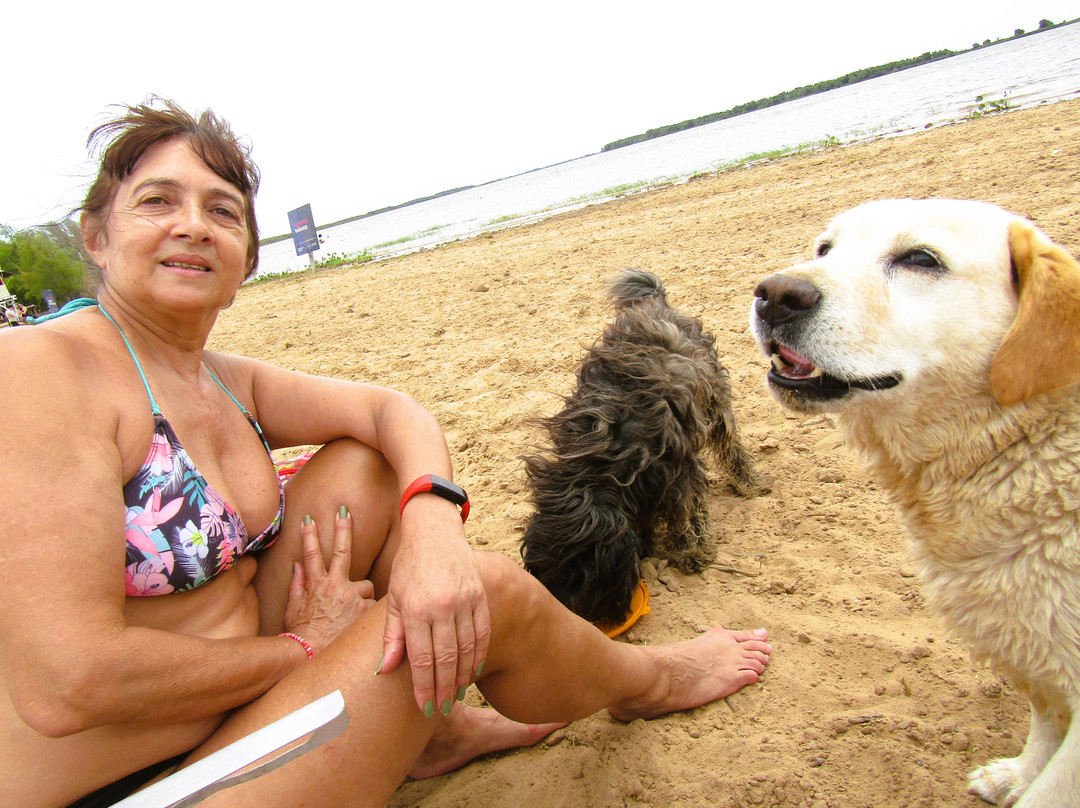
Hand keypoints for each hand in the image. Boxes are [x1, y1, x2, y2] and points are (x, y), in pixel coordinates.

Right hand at [283, 508, 374, 652]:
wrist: (312, 654)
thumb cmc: (301, 634)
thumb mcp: (293, 609)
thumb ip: (297, 585)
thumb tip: (297, 565)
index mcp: (316, 584)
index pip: (311, 554)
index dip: (309, 535)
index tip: (309, 518)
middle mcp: (335, 586)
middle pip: (342, 551)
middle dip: (342, 529)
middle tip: (344, 511)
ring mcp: (351, 597)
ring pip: (366, 586)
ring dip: (362, 595)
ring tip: (353, 614)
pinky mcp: (364, 610)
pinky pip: (372, 605)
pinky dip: (368, 613)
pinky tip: (360, 624)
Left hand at [379, 496, 489, 717]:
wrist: (434, 532)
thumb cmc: (408, 566)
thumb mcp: (394, 598)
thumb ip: (392, 636)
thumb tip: (385, 670)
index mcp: (416, 608)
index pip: (422, 660)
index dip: (424, 687)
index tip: (423, 708)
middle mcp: (442, 606)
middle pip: (446, 660)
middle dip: (443, 690)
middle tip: (440, 710)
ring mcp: (464, 600)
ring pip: (467, 649)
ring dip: (462, 677)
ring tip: (455, 695)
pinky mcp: (480, 595)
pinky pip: (483, 632)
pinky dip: (479, 654)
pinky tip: (473, 670)